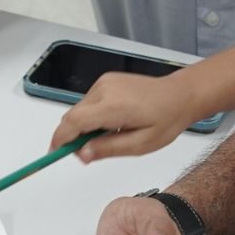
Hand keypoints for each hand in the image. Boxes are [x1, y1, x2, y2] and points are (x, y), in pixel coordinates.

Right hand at [48, 72, 200, 160]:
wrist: (179, 95)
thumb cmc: (166, 119)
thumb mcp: (140, 144)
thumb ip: (108, 149)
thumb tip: (81, 154)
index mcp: (114, 106)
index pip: (74, 122)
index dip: (61, 139)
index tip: (55, 153)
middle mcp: (105, 89)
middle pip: (73, 116)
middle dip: (72, 136)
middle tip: (86, 153)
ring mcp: (105, 82)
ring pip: (79, 109)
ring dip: (83, 125)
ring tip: (108, 136)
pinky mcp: (106, 80)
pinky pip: (88, 102)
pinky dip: (91, 115)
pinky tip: (111, 123)